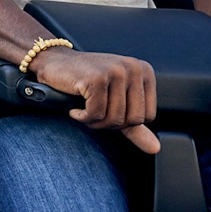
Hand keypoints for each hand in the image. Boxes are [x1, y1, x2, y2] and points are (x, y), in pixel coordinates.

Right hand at [30, 48, 159, 154]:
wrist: (55, 63)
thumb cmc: (87, 82)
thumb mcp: (116, 103)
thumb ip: (136, 127)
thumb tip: (155, 148)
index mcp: (144, 71)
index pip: (147, 116)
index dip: (124, 121)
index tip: (107, 108)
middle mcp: (133, 68)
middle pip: (133, 119)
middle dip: (110, 123)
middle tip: (94, 110)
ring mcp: (115, 71)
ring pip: (114, 119)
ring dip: (94, 122)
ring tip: (84, 108)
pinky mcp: (97, 78)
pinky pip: (96, 114)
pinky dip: (82, 117)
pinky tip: (75, 107)